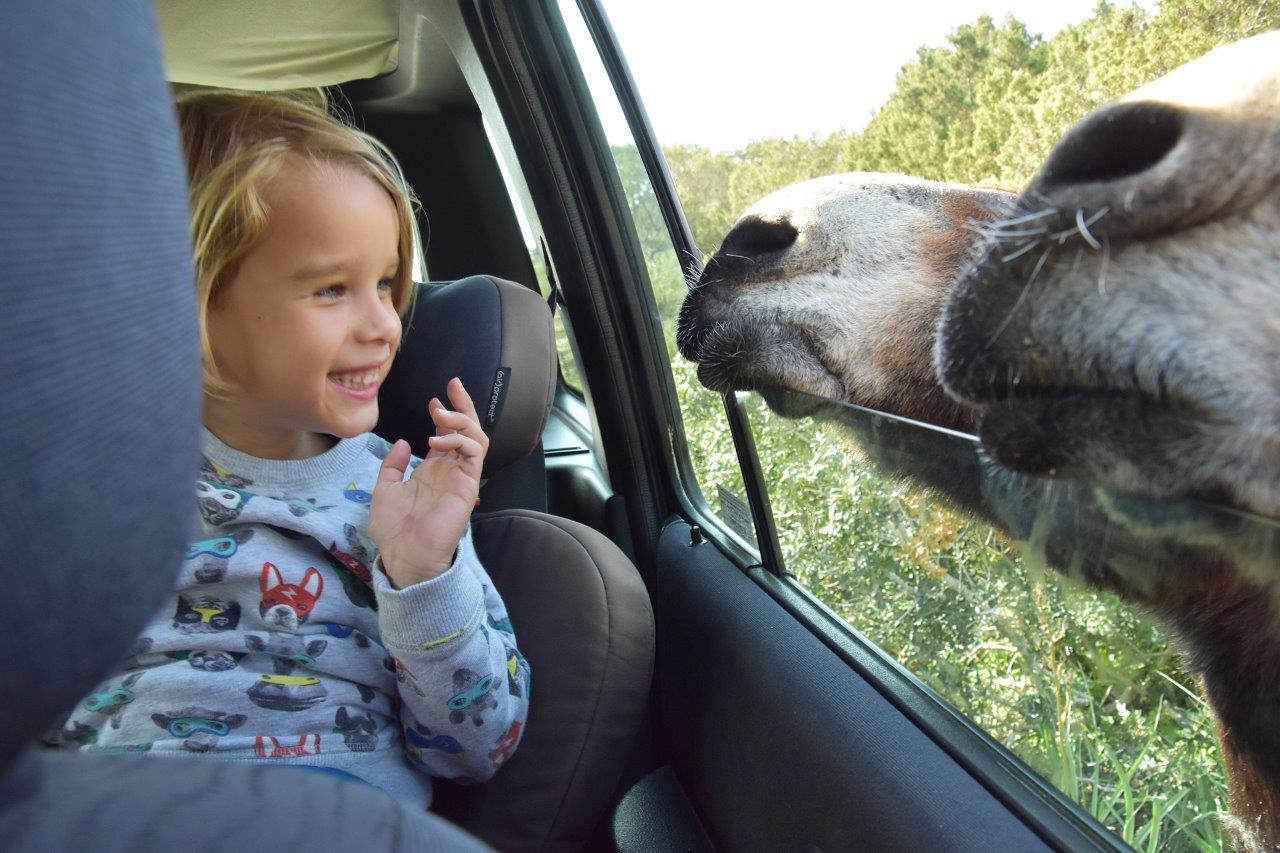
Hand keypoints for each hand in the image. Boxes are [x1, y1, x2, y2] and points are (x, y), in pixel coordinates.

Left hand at [370, 378, 488, 587]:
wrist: (404, 554)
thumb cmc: (394, 528)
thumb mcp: (384, 488)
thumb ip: (393, 463)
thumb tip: (403, 442)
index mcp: (432, 470)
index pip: (446, 435)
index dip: (444, 414)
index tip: (435, 399)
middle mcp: (450, 470)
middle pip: (466, 431)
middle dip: (462, 406)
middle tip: (453, 386)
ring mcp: (461, 477)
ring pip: (476, 438)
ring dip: (461, 420)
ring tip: (440, 414)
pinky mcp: (467, 485)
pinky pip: (474, 454)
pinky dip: (460, 440)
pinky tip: (438, 440)